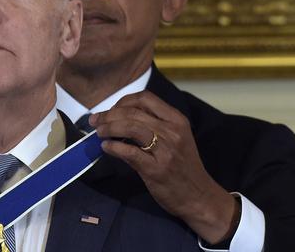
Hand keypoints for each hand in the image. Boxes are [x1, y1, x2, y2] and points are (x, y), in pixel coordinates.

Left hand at [92, 91, 236, 243]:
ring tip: (99, 133)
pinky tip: (106, 147)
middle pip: (133, 112)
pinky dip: (113, 147)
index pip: (145, 98)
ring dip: (109, 127)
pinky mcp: (156, 169)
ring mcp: (165, 150)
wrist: (199, 196)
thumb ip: (152, 126)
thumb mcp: (175, 139)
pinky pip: (129, 152)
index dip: (123, 101)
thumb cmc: (184, 167)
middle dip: (109, 115)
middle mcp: (172, 131)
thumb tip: (118, 119)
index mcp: (177, 119)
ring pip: (130, 127)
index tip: (110, 111)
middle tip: (95, 121)